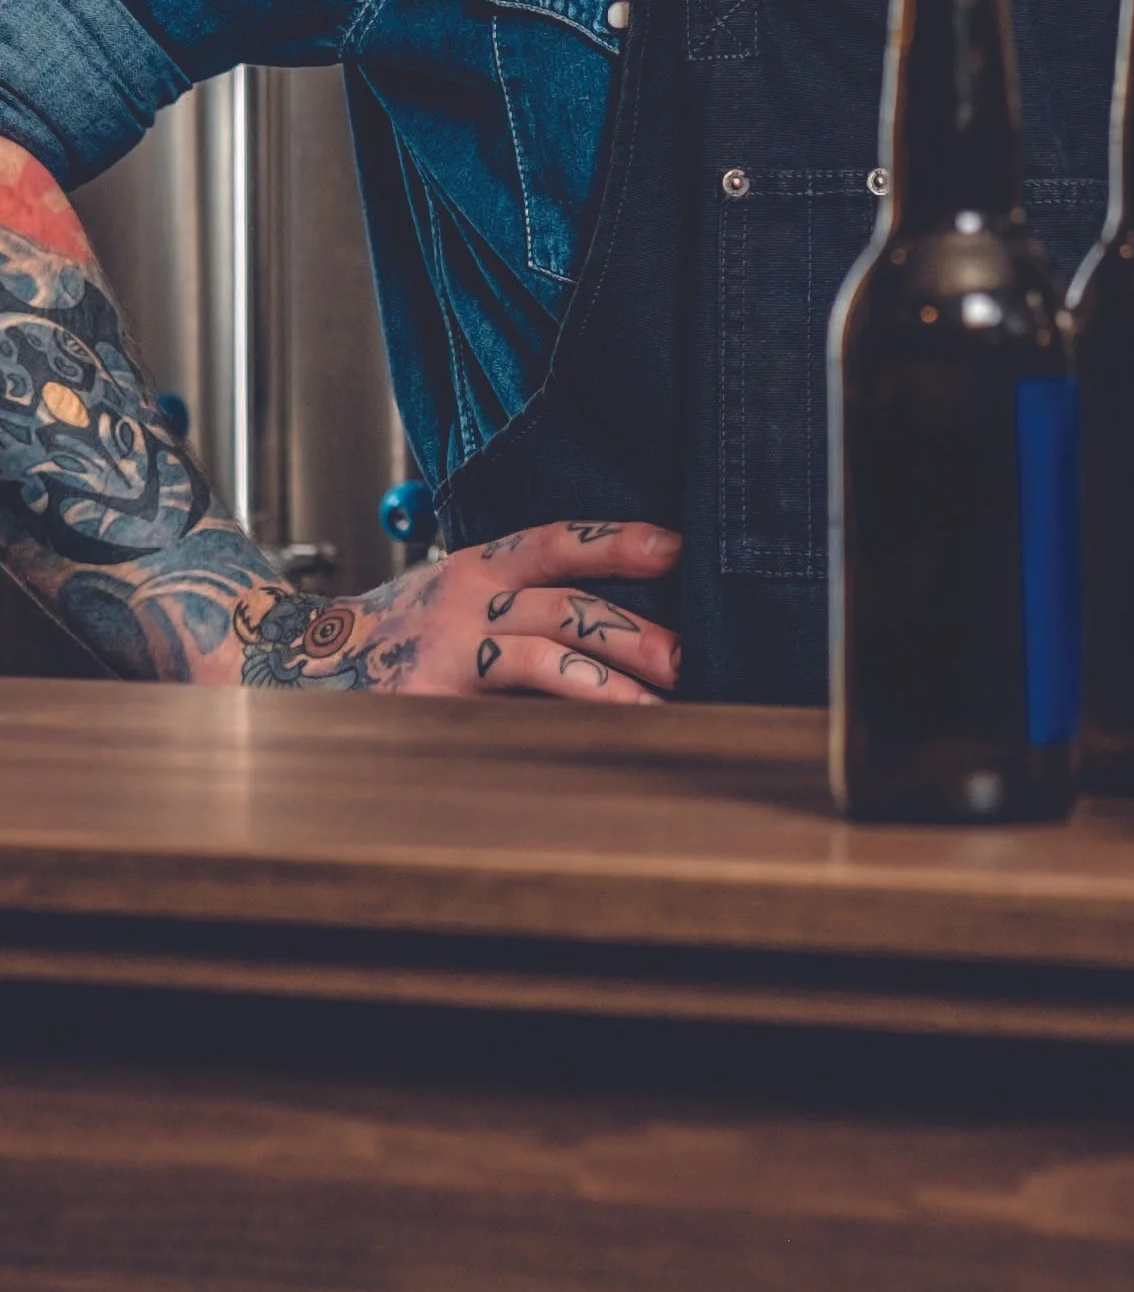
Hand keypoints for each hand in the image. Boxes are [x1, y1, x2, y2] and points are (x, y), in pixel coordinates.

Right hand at [235, 518, 682, 699]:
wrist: (289, 664)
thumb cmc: (394, 637)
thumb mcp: (454, 598)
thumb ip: (519, 601)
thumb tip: (615, 627)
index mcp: (476, 569)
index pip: (556, 542)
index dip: (618, 541)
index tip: (677, 547)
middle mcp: (464, 603)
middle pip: (566, 607)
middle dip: (634, 632)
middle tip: (686, 657)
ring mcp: (446, 656)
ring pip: (542, 661)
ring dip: (606, 684)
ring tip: (654, 707)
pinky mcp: (430, 707)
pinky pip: (504, 719)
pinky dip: (551, 732)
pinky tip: (589, 749)